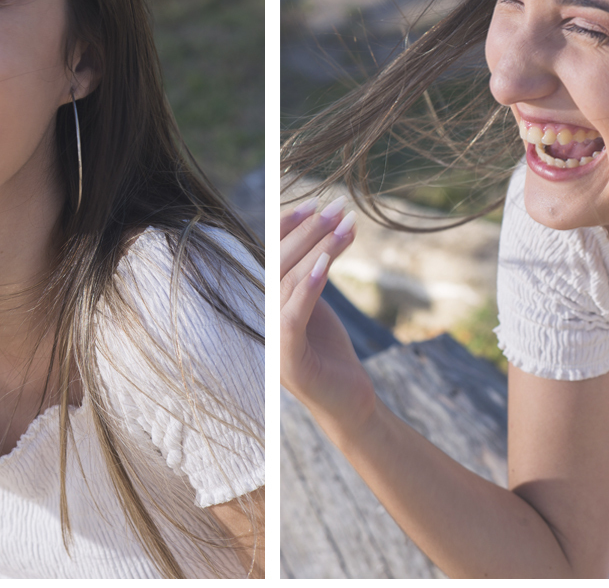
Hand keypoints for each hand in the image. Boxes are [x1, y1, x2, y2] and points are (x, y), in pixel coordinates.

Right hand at [279, 196, 376, 439]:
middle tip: (337, 207)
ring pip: (288, 283)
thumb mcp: (316, 306)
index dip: (286, 226)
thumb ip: (308, 275)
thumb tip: (323, 229)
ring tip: (345, 224)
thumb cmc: (331, 354)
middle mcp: (260, 321)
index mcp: (263, 306)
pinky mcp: (290, 361)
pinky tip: (326, 263)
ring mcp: (272, 342)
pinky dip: (309, 286)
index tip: (314, 202)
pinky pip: (295, 315)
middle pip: (277, 264)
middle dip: (309, 231)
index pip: (268, 256)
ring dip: (318, 249)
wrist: (347, 405)